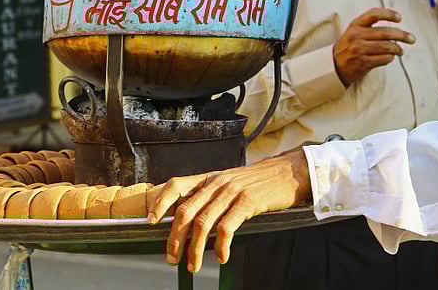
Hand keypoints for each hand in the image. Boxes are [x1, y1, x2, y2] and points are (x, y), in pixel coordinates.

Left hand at [147, 149, 310, 273]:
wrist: (287, 172)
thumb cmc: (258, 182)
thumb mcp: (229, 182)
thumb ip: (211, 196)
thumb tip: (191, 222)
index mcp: (209, 178)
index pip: (176, 185)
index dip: (161, 202)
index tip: (150, 221)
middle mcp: (216, 183)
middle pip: (185, 211)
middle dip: (175, 238)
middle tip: (172, 258)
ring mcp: (231, 192)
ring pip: (203, 223)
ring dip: (196, 249)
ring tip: (194, 265)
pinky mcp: (247, 203)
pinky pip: (227, 228)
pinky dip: (221, 246)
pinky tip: (222, 257)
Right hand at [333, 8, 415, 85]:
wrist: (335, 65)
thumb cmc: (348, 46)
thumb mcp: (353, 31)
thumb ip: (369, 26)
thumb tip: (393, 24)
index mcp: (356, 25)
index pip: (374, 14)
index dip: (388, 14)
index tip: (399, 17)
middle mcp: (357, 36)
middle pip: (385, 33)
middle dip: (402, 35)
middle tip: (411, 38)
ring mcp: (360, 50)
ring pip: (386, 47)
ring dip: (397, 49)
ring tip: (401, 50)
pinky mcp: (364, 62)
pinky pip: (383, 59)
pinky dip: (390, 58)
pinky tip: (391, 57)